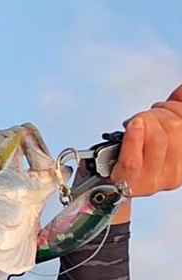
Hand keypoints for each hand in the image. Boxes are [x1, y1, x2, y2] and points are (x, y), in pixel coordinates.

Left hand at [109, 84, 181, 222]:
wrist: (104, 188)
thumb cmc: (129, 158)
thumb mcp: (154, 136)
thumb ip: (172, 115)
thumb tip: (180, 91)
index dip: (177, 109)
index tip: (165, 106)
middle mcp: (173, 175)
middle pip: (174, 129)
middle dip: (158, 114)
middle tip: (145, 116)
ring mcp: (152, 181)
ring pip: (157, 138)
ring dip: (145, 121)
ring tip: (136, 122)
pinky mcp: (131, 183)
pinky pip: (134, 158)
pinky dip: (133, 137)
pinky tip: (134, 125)